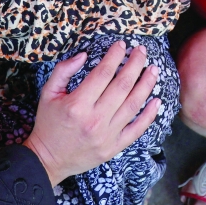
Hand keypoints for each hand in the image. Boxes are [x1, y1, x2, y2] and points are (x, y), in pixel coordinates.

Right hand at [24, 41, 161, 185]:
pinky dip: (149, 115)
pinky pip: (137, 130)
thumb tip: (83, 54)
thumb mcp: (48, 93)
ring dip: (146, 85)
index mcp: (77, 104)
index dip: (114, 56)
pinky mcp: (114, 147)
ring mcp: (107, 135)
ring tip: (154, 70)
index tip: (121, 44)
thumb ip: (63, 71)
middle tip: (142, 51)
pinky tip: (157, 100)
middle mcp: (95, 119)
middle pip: (122, 86)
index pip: (103, 73)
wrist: (48, 160)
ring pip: (133, 105)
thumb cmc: (48, 123)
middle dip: (135, 64)